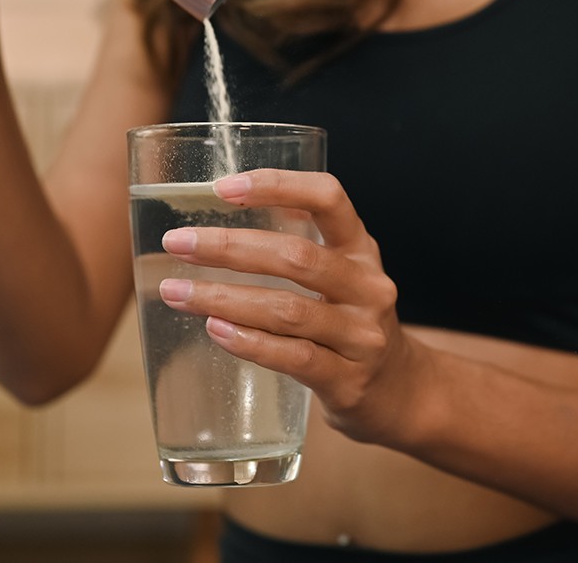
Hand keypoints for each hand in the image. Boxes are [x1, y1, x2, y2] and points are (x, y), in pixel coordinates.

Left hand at [158, 169, 432, 444]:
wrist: (399, 391)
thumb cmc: (350, 321)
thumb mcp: (342, 272)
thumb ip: (301, 239)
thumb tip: (229, 204)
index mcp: (361, 248)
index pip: (328, 198)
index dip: (278, 185)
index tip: (223, 188)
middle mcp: (368, 286)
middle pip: (297, 256)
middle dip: (230, 247)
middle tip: (178, 243)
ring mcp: (361, 335)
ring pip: (288, 309)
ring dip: (224, 298)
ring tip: (178, 292)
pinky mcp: (348, 380)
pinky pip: (294, 357)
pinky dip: (249, 342)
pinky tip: (215, 330)